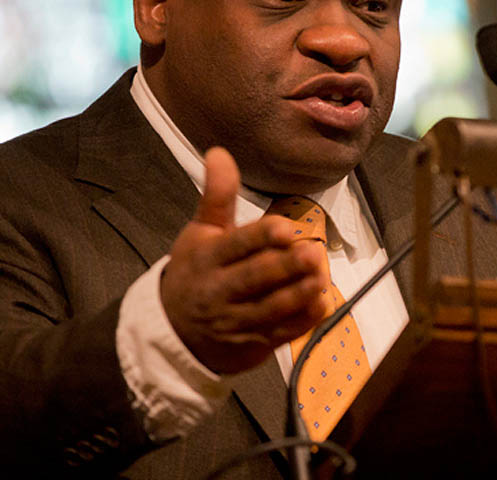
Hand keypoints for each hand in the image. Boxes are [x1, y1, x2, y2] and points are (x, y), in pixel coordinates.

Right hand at [160, 147, 329, 373]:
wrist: (174, 332)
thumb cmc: (195, 272)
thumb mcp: (200, 232)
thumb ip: (217, 194)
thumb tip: (219, 152)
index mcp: (208, 258)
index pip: (237, 245)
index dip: (262, 237)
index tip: (286, 228)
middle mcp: (220, 290)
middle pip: (255, 278)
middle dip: (285, 266)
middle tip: (313, 252)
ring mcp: (236, 321)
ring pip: (270, 308)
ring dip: (298, 293)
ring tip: (321, 275)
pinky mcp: (252, 344)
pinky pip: (281, 333)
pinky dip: (302, 321)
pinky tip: (322, 303)